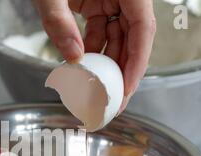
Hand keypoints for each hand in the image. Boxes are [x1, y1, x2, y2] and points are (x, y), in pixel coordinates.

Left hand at [34, 0, 155, 111]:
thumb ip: (58, 21)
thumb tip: (73, 58)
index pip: (143, 27)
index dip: (138, 61)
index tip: (127, 87)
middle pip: (132, 37)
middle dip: (123, 71)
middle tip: (114, 101)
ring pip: (116, 38)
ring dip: (107, 65)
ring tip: (99, 93)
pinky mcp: (95, 3)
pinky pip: (100, 32)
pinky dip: (92, 51)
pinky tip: (83, 69)